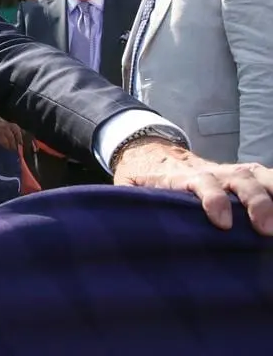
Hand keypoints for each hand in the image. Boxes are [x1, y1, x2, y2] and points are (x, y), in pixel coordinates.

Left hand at [113, 137, 272, 235]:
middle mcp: (208, 171)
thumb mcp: (127, 187)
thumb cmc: (138, 175)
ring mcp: (225, 171)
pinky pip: (264, 176)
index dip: (213, 200)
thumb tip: (119, 221)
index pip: (201, 183)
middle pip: (237, 179)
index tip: (222, 223)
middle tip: (265, 229)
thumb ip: (128, 202)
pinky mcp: (238, 173)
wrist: (147, 148)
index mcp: (179, 176)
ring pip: (254, 174)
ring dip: (272, 193)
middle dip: (255, 202)